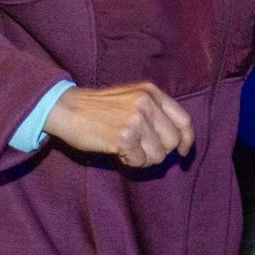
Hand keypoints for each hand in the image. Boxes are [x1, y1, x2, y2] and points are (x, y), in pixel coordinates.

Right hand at [43, 82, 194, 166]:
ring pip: (158, 155)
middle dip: (160, 151)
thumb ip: (155, 112)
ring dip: (143, 158)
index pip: (184, 120)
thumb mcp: (132, 98)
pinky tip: (116, 150)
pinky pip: (139, 161)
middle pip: (173, 141)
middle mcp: (147, 104)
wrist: (67, 108)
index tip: (183, 153)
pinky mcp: (124, 137)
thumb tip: (178, 141)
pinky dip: (129, 161)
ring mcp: (136, 120)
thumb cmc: (99, 108)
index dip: (187, 140)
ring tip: (125, 148)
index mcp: (151, 92)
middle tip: (140, 149)